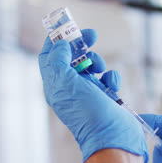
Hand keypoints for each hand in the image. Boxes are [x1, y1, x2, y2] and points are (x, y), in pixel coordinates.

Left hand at [38, 29, 147, 162]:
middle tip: (92, 35)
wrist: (113, 135)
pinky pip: (107, 78)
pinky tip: (113, 84)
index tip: (66, 27)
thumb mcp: (66, 83)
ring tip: (101, 69)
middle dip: (81, 45)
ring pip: (91, 66)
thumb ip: (59, 60)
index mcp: (55, 85)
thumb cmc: (88, 111)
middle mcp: (70, 88)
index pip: (49, 57)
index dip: (55, 41)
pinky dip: (111, 77)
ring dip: (98, 62)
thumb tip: (61, 44)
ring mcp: (88, 92)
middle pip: (71, 58)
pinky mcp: (105, 96)